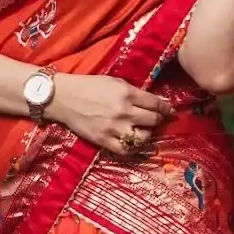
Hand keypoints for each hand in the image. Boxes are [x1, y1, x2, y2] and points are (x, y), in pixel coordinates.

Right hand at [50, 73, 172, 155]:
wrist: (63, 98)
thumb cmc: (88, 86)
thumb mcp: (114, 82)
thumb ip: (133, 92)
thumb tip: (151, 101)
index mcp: (127, 93)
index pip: (155, 103)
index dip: (166, 108)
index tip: (170, 111)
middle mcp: (124, 111)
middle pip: (153, 120)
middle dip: (158, 120)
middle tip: (157, 121)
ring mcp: (114, 128)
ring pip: (143, 137)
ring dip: (147, 135)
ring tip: (143, 131)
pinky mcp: (104, 141)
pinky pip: (126, 150)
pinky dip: (133, 147)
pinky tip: (132, 142)